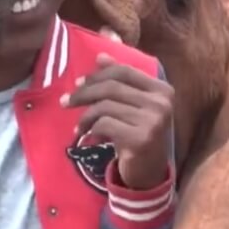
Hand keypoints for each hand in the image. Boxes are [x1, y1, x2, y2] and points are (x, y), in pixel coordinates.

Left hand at [60, 28, 173, 189]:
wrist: (150, 173)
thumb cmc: (139, 134)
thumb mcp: (134, 105)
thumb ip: (121, 80)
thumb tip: (100, 55)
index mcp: (162, 90)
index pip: (124, 71)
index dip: (98, 74)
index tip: (78, 83)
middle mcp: (162, 103)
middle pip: (111, 87)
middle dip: (84, 93)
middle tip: (66, 102)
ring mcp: (153, 122)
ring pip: (105, 106)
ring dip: (85, 116)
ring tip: (79, 126)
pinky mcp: (141, 139)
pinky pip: (104, 124)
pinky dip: (90, 130)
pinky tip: (88, 138)